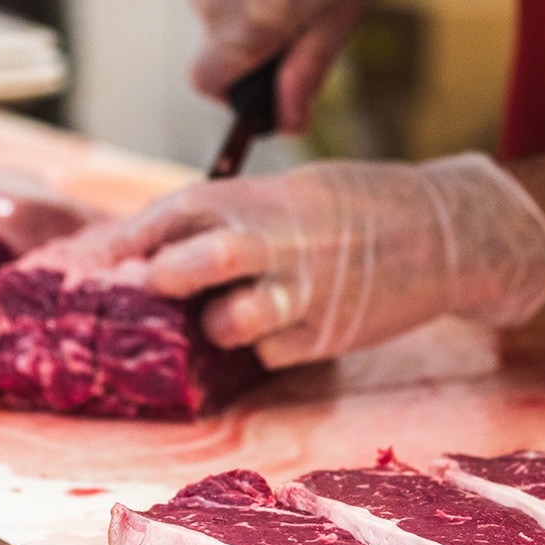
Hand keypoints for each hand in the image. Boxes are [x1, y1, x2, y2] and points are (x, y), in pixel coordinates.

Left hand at [103, 155, 544, 368]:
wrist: (445, 232)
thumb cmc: (358, 206)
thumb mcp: (295, 191)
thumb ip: (236, 216)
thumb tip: (160, 246)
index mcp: (267, 197)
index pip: (182, 210)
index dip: (134, 235)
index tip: (100, 256)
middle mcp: (282, 242)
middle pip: (200, 262)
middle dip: (163, 279)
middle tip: (146, 291)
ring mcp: (306, 294)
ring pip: (230, 324)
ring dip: (213, 327)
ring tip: (225, 317)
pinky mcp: (326, 337)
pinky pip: (269, 353)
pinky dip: (260, 347)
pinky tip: (277, 329)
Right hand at [185, 0, 370, 132]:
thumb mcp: (334, 18)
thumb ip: (306, 75)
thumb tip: (287, 127)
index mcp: (245, 25)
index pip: (209, 85)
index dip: (231, 95)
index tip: (260, 84)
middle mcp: (211, 4)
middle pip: (218, 59)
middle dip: (252, 54)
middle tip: (296, 20)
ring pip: (218, 28)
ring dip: (247, 21)